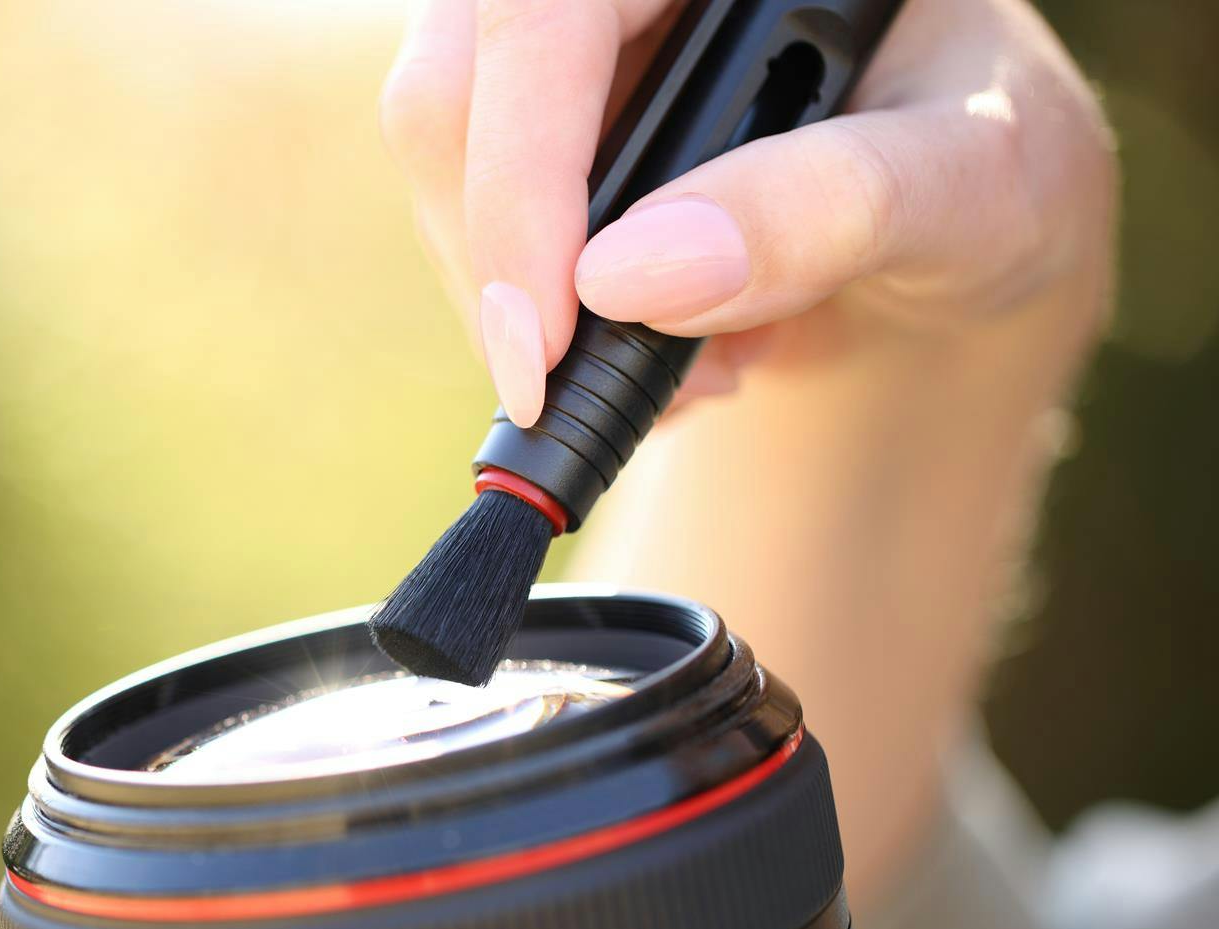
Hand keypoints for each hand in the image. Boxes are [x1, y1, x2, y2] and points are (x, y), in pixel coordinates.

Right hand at [379, 0, 1116, 426]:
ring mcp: (569, 36)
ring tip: (696, 365)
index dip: (521, 176)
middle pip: (459, 85)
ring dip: (536, 303)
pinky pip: (465, 211)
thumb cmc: (991, 178)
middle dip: (518, 263)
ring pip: (444, 156)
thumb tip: (626, 280)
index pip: (548, 16)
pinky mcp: (534, 111)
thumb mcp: (966, 188)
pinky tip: (662, 340)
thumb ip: (825, 214)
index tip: (545, 342)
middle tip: (611, 385)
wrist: (957, 232)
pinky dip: (542, 311)